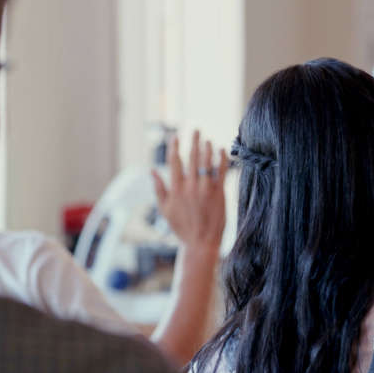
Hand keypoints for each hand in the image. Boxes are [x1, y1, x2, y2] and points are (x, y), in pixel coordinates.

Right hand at [151, 131, 228, 250]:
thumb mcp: (165, 209)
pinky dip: (222, 159)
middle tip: (196, 130)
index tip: (176, 136)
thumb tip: (151, 170)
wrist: (201, 243)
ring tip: (207, 139)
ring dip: (207, 148)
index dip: (175, 147)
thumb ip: (159, 188)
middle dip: (194, 141)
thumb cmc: (182, 227)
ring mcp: (206, 189)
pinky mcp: (219, 193)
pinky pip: (221, 172)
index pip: (175, 162)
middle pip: (192, 158)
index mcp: (176, 189)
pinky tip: (222, 150)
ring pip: (207, 162)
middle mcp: (191, 187)